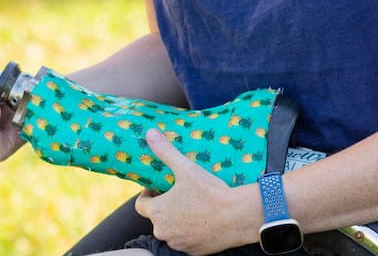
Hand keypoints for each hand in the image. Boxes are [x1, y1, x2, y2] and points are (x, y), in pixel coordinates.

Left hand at [135, 128, 256, 255]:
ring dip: (176, 218)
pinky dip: (190, 230)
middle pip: (157, 217)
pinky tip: (203, 217)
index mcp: (158, 213)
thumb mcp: (185, 168)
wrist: (237, 217)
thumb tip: (149, 133)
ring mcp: (179, 244)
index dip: (148, 193)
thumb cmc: (209, 192)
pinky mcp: (194, 252)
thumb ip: (165, 151)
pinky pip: (186, 240)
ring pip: (171, 229)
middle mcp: (164, 232)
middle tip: (179, 191)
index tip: (159, 186)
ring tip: (192, 203)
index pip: (140, 205)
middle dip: (164, 204)